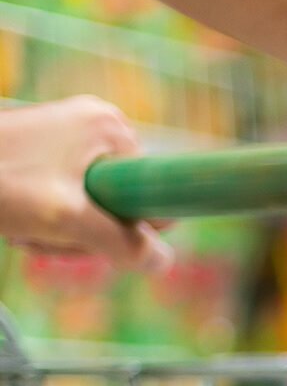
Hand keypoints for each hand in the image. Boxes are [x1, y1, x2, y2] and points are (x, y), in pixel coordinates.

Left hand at [0, 97, 172, 269]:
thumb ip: (123, 244)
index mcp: (111, 127)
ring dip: (65, 228)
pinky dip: (51, 217)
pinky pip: (71, 195)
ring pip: (94, 203)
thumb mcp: (65, 221)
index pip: (155, 190)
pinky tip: (23, 218)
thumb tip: (163, 262)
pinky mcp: (48, 147)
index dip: (129, 224)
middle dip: (89, 228)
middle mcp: (97, 123)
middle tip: (49, 233)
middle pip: (124, 199)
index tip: (88, 233)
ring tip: (28, 225)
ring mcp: (70, 133)